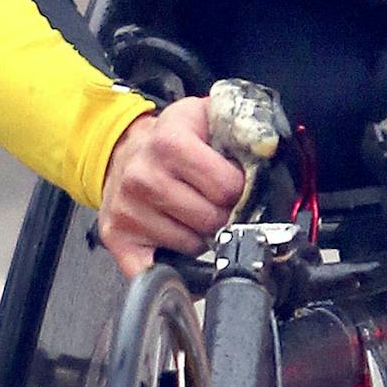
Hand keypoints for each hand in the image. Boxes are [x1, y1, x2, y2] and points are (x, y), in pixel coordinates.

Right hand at [98, 96, 245, 277]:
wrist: (122, 151)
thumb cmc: (170, 139)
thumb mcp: (204, 116)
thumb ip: (240, 130)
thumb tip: (268, 151)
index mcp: (169, 143)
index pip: (228, 187)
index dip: (240, 188)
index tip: (233, 183)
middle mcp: (143, 178)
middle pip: (213, 220)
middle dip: (223, 213)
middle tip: (214, 200)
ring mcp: (128, 211)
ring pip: (194, 246)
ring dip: (201, 235)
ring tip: (191, 213)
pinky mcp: (118, 238)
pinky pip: (161, 270)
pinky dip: (176, 267)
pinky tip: (178, 243)